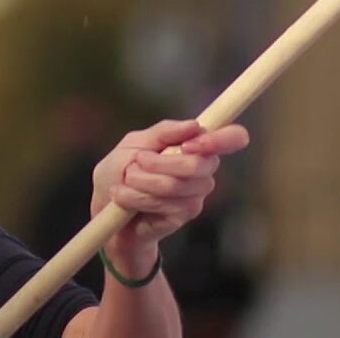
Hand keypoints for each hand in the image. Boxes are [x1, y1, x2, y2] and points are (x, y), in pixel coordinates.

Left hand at [90, 120, 249, 266]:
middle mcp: (203, 169)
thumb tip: (194, 125)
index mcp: (196, 144)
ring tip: (126, 182)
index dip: (220, 139)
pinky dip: (135, 197)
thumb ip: (164, 132)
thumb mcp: (135, 142)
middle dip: (157, 163)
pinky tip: (124, 197)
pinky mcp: (184, 214)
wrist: (106, 208)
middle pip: (196, 165)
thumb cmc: (121, 170)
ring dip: (140, 181)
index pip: (232, 138)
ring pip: (173, 185)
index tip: (189, 145)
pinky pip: (162, 203)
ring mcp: (196, 194)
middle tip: (136, 162)